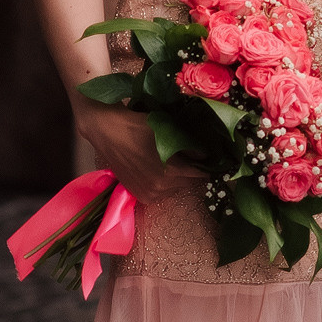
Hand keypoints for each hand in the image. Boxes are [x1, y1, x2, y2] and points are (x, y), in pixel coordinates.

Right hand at [73, 99, 202, 204]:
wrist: (109, 132)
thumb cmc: (139, 126)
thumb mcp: (168, 129)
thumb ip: (189, 144)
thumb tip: (206, 154)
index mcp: (170, 171)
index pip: (199, 173)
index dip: (206, 165)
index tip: (212, 157)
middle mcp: (160, 188)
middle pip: (188, 182)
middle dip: (192, 170)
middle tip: (191, 156)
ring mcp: (148, 194)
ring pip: (174, 188)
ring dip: (178, 178)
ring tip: (174, 161)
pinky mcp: (139, 196)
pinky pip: (161, 192)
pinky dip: (165, 183)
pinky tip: (161, 169)